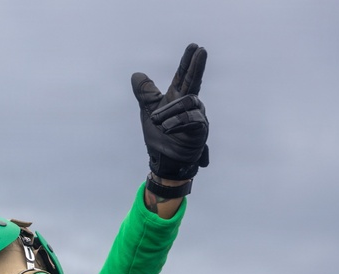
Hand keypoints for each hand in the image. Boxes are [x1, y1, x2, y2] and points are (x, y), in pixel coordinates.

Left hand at [131, 44, 209, 180]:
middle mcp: (191, 104)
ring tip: (157, 123)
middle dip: (196, 66)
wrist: (164, 161)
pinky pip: (190, 120)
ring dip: (168, 112)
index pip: (183, 76)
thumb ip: (145, 93)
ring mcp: (198, 116)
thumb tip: (137, 74)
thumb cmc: (160, 136)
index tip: (194, 46)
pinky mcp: (200, 130)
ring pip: (186, 103)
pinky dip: (176, 122)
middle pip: (194, 81)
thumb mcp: (149, 111)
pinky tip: (167, 128)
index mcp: (178, 98)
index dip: (188, 62)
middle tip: (201, 50)